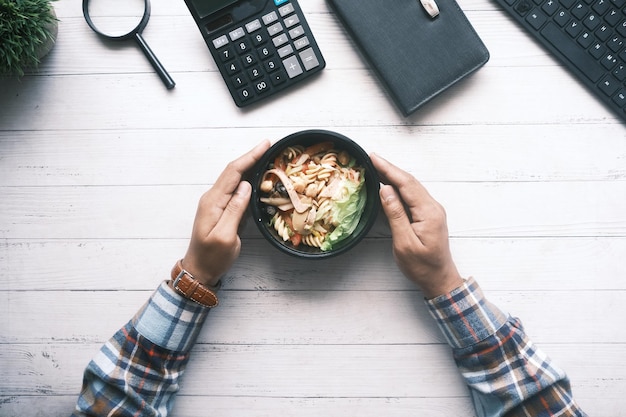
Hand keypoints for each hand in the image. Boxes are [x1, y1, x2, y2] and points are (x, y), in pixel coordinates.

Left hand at [181, 140, 270, 286]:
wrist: (199, 270)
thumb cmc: (212, 257)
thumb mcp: (226, 236)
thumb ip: (235, 209)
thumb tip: (246, 186)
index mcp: (213, 201)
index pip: (233, 173)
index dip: (250, 157)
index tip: (265, 144)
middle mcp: (212, 198)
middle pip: (233, 171)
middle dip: (250, 156)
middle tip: (269, 146)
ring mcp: (215, 203)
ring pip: (233, 178)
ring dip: (249, 165)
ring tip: (265, 156)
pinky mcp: (219, 209)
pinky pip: (233, 188)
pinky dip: (246, 178)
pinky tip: (255, 177)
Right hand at [370, 153, 462, 297]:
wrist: (439, 280)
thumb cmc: (421, 266)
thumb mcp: (404, 242)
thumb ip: (395, 214)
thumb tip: (386, 190)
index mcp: (428, 212)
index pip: (406, 184)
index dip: (389, 169)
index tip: (373, 157)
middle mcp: (433, 207)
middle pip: (409, 182)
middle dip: (390, 168)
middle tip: (371, 158)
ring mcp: (432, 211)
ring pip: (411, 187)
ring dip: (394, 176)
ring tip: (376, 167)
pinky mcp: (428, 215)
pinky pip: (412, 195)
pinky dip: (399, 186)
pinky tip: (389, 185)